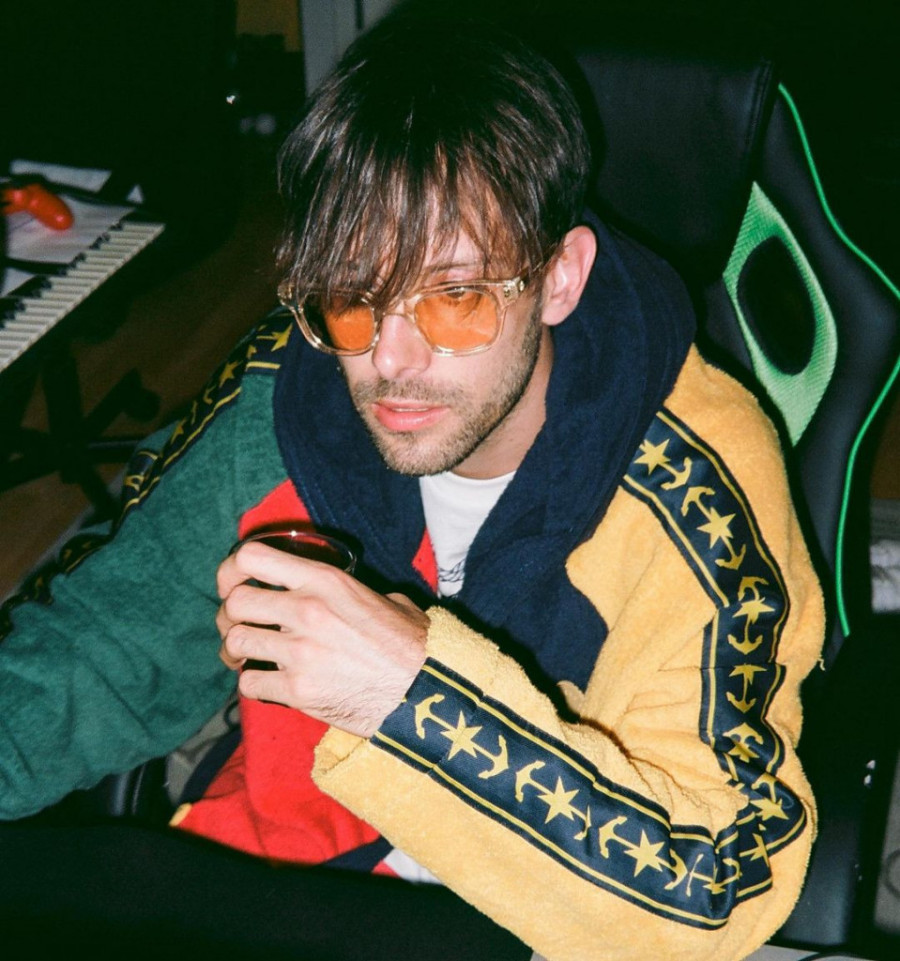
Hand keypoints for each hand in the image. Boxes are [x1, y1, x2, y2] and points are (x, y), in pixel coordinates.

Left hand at [216, 541, 428, 737]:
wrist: (425, 694)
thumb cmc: (412, 645)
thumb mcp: (385, 600)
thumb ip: (347, 592)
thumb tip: (332, 596)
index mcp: (326, 580)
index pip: (253, 557)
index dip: (232, 569)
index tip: (233, 582)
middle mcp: (307, 610)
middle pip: (235, 602)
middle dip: (231, 615)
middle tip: (241, 625)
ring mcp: (300, 651)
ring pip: (236, 641)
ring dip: (238, 650)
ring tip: (249, 655)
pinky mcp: (298, 691)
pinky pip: (249, 682)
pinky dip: (254, 682)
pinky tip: (269, 681)